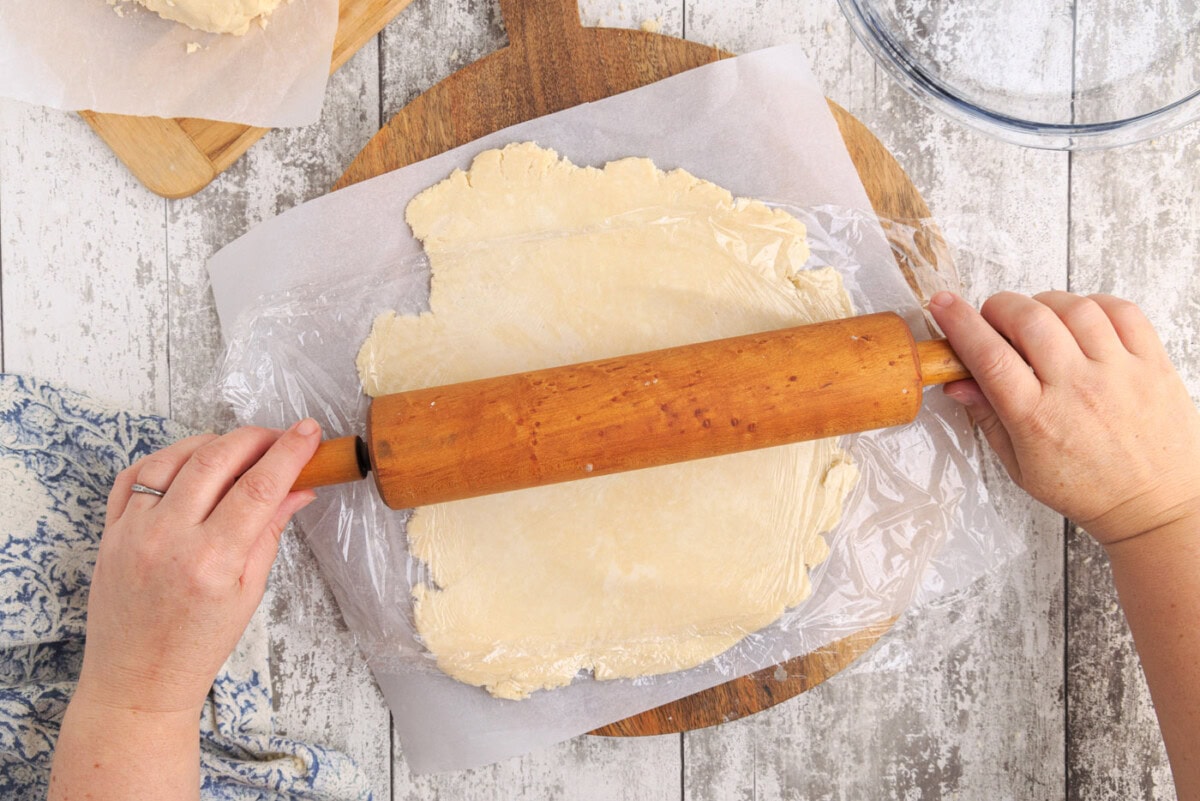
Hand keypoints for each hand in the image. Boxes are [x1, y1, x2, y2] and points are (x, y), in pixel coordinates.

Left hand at [74, 421, 321, 716]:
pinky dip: (167, 458)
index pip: (259, 487)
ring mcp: (133, 531)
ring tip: (240, 449)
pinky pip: (136, 474)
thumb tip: (299, 488)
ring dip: (213, 443)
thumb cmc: (197, 646)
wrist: (137, 681)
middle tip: (280, 438)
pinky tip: (191, 462)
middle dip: (256, 439)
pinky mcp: (110, 530)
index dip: (289, 452)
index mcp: (212, 562)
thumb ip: (270, 532)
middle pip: (217, 459)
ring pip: (175, 457)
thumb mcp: (249, 593)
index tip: (309, 431)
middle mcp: (169, 539)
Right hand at [928, 291, 1199, 546]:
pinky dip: (1093, 303)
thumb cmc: (1088, 490)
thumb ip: (988, 418)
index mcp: (1037, 418)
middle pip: (1028, 320)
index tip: (943, 304)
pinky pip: (1122, 311)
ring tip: (1038, 320)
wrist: (1155, 505)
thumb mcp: (1021, 466)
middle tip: (994, 319)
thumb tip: (958, 383)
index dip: (959, 322)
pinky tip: (1081, 319)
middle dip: (999, 307)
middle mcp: (1078, 389)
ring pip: (1073, 308)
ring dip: (1044, 303)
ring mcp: (1119, 373)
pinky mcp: (1152, 364)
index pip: (989, 356)